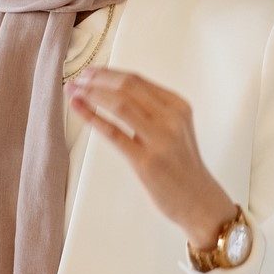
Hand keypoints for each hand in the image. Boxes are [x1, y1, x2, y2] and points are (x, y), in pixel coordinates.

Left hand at [65, 67, 237, 249]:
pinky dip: (92, 116)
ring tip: (73, 91)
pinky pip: (114, 132)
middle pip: (127, 87)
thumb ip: (153, 111)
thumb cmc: (182, 167)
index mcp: (178, 106)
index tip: (90, 72)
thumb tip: (114, 93)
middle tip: (77, 78)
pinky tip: (78, 108)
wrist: (199, 200)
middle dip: (97, 79)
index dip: (109, 73)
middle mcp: (171, 118)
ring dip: (91, 94)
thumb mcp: (175, 130)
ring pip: (120, 104)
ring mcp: (160, 139)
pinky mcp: (146, 160)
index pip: (138, 80)